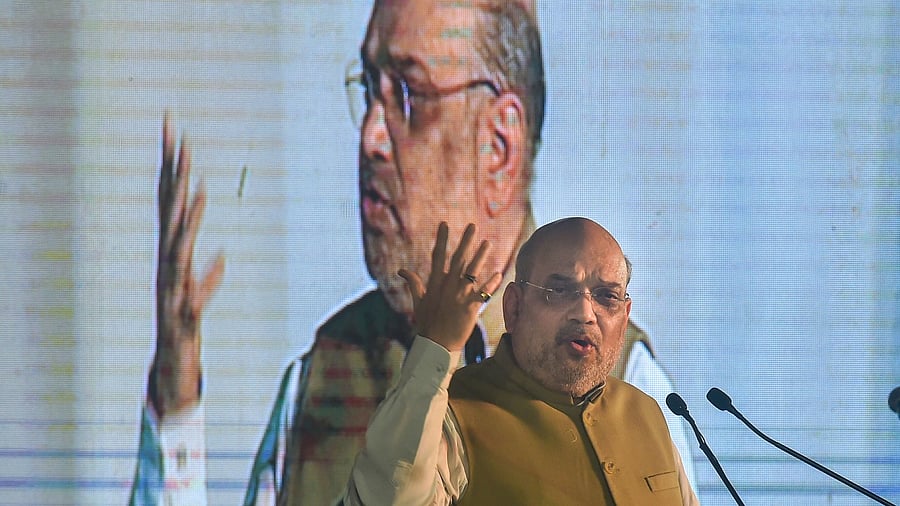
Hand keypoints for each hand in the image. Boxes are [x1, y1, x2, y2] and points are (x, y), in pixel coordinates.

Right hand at [150, 113, 224, 417]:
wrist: (173, 363)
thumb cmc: (185, 323)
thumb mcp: (201, 293)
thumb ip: (209, 274)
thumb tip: (221, 258)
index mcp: (172, 252)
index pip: (170, 202)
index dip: (171, 167)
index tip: (174, 130)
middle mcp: (168, 263)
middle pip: (170, 214)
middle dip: (174, 177)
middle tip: (179, 141)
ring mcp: (173, 285)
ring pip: (179, 245)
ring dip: (188, 218)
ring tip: (196, 188)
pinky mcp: (185, 311)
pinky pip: (195, 290)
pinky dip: (205, 277)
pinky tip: (217, 257)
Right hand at [399, 223, 501, 351]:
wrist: (436, 344)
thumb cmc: (426, 323)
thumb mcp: (417, 302)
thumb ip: (413, 283)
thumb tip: (401, 270)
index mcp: (435, 283)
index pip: (437, 256)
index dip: (441, 239)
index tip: (444, 224)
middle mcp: (447, 287)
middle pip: (458, 259)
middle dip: (465, 242)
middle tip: (472, 226)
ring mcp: (459, 297)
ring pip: (472, 272)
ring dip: (480, 256)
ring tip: (488, 243)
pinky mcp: (470, 308)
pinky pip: (483, 293)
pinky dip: (491, 284)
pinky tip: (499, 274)